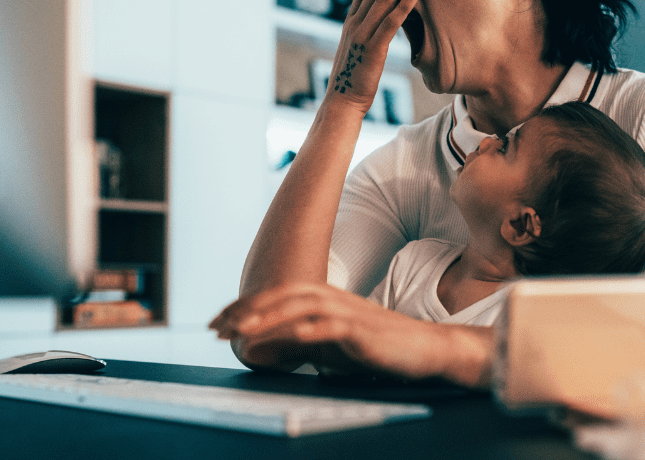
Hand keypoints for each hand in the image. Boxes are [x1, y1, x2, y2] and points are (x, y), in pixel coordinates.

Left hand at [210, 282, 493, 386]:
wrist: (426, 350)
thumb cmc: (377, 349)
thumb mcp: (330, 347)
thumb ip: (297, 344)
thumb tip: (259, 349)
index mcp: (325, 299)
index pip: (278, 294)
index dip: (246, 305)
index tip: (218, 321)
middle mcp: (334, 299)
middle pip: (284, 294)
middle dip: (248, 308)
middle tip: (218, 326)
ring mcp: (350, 314)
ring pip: (302, 306)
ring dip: (269, 316)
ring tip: (242, 330)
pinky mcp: (364, 332)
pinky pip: (332, 327)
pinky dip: (308, 330)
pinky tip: (288, 336)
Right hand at [323, 0, 418, 115]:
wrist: (342, 101)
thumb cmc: (355, 77)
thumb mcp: (361, 48)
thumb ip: (369, 30)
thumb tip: (380, 19)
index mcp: (352, 20)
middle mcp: (355, 21)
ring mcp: (363, 34)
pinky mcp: (373, 49)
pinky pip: (390, 24)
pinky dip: (403, 6)